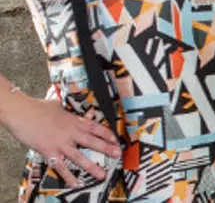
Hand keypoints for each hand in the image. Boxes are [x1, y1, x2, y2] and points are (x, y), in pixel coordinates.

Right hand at [3, 96, 120, 186]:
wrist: (23, 112)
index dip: (107, 134)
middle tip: (117, 155)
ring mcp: (61, 143)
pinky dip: (68, 176)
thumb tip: (61, 105)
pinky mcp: (50, 151)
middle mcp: (71, 132)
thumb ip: (62, 108)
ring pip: (80, 156)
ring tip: (101, 174)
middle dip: (107, 149)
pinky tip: (74, 183)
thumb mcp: (55, 104)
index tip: (115, 140)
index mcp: (74, 120)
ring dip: (91, 166)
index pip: (95, 128)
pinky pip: (61, 166)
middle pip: (93, 142)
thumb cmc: (37, 107)